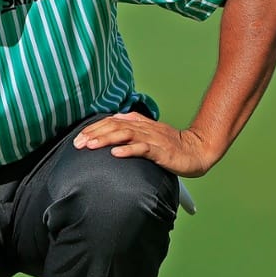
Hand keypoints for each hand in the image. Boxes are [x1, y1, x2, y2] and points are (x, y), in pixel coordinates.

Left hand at [72, 112, 220, 177]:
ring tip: (91, 146)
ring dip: (106, 139)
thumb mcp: (147, 136)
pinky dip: (129, 150)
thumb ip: (129, 133)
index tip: (78, 138)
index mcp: (139, 123)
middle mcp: (144, 128)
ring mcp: (152, 138)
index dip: (93, 128)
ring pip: (126, 134)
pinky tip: (116, 154)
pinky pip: (143, 149)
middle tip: (78, 143)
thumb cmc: (170, 146)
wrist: (197, 150)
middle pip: (115, 126)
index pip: (111, 121)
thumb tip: (107, 135)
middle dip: (94, 134)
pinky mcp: (161, 151)